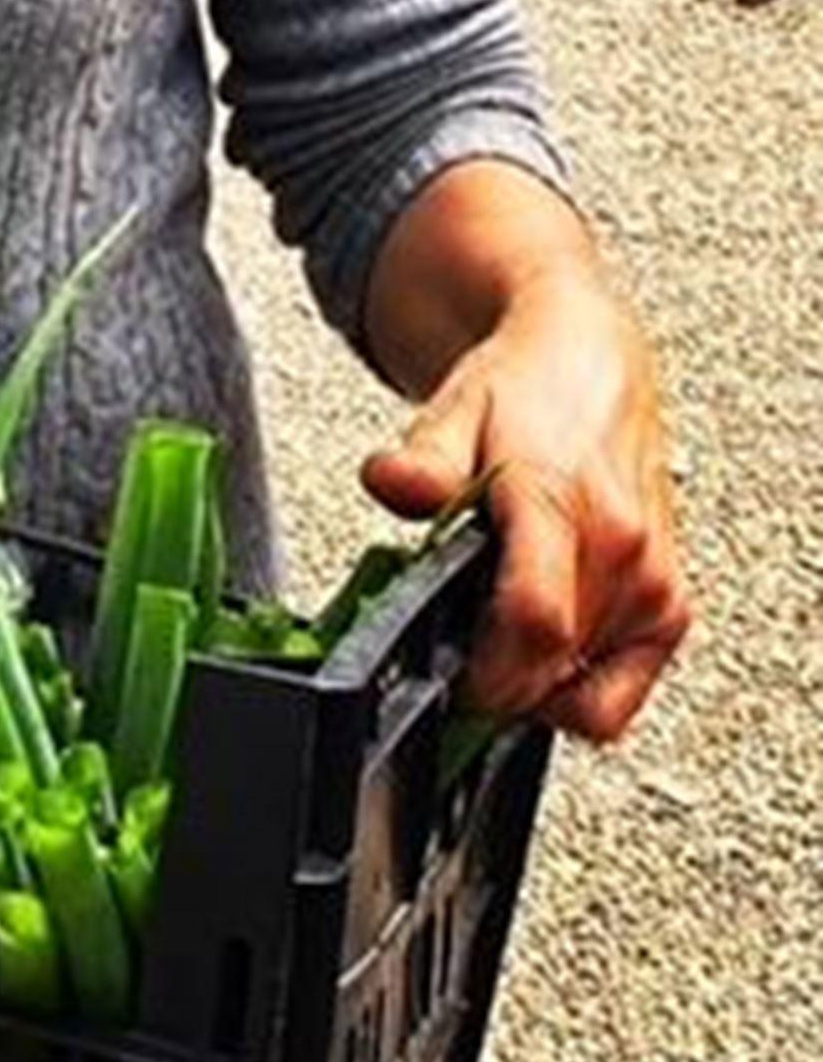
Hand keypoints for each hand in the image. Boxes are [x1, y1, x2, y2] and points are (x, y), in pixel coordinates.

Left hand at [360, 267, 690, 743]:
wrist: (589, 364)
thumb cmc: (522, 392)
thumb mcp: (451, 413)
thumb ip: (420, 462)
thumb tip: (389, 483)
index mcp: (563, 501)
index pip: (535, 621)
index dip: (483, 674)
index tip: (442, 679)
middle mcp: (623, 549)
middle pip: (553, 672)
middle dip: (493, 683)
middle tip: (452, 651)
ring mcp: (654, 583)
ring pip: (587, 696)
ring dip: (532, 687)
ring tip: (495, 632)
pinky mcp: (672, 606)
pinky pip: (622, 696)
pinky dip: (578, 693)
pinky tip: (539, 650)